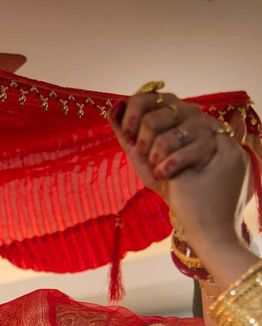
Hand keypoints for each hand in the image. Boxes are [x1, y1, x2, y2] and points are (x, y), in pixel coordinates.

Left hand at [109, 88, 248, 252]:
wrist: (193, 216)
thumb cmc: (169, 187)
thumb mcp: (142, 161)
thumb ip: (128, 135)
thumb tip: (113, 106)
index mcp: (175, 117)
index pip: (152, 95)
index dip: (136, 109)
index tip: (128, 131)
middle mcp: (194, 118)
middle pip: (161, 108)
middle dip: (146, 135)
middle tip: (149, 157)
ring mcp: (211, 130)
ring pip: (176, 126)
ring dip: (159, 153)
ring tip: (162, 170)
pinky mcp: (225, 146)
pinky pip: (192, 144)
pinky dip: (173, 163)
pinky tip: (170, 176)